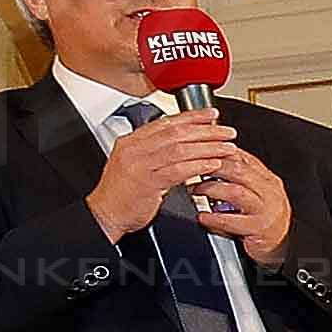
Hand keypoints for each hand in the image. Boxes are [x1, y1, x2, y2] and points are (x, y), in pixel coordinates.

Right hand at [86, 109, 252, 249]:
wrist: (104, 216)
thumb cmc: (120, 194)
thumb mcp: (133, 164)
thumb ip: (153, 151)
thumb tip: (181, 144)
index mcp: (131, 142)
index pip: (166, 122)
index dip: (191, 117)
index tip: (210, 115)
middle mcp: (134, 149)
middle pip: (176, 133)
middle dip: (205, 130)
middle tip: (226, 131)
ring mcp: (140, 165)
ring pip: (180, 149)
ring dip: (207, 147)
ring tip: (226, 148)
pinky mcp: (147, 183)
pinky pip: (178, 170)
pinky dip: (198, 166)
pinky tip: (213, 165)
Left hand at [192, 144, 294, 259]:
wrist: (279, 244)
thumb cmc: (263, 217)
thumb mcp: (255, 192)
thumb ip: (239, 177)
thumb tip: (214, 159)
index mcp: (267, 179)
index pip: (243, 158)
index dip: (220, 153)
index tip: (202, 152)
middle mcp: (268, 191)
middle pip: (240, 171)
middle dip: (214, 167)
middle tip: (194, 167)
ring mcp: (265, 210)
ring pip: (236, 192)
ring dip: (212, 189)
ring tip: (195, 190)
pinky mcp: (258, 229)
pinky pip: (233, 221)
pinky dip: (214, 218)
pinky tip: (202, 216)